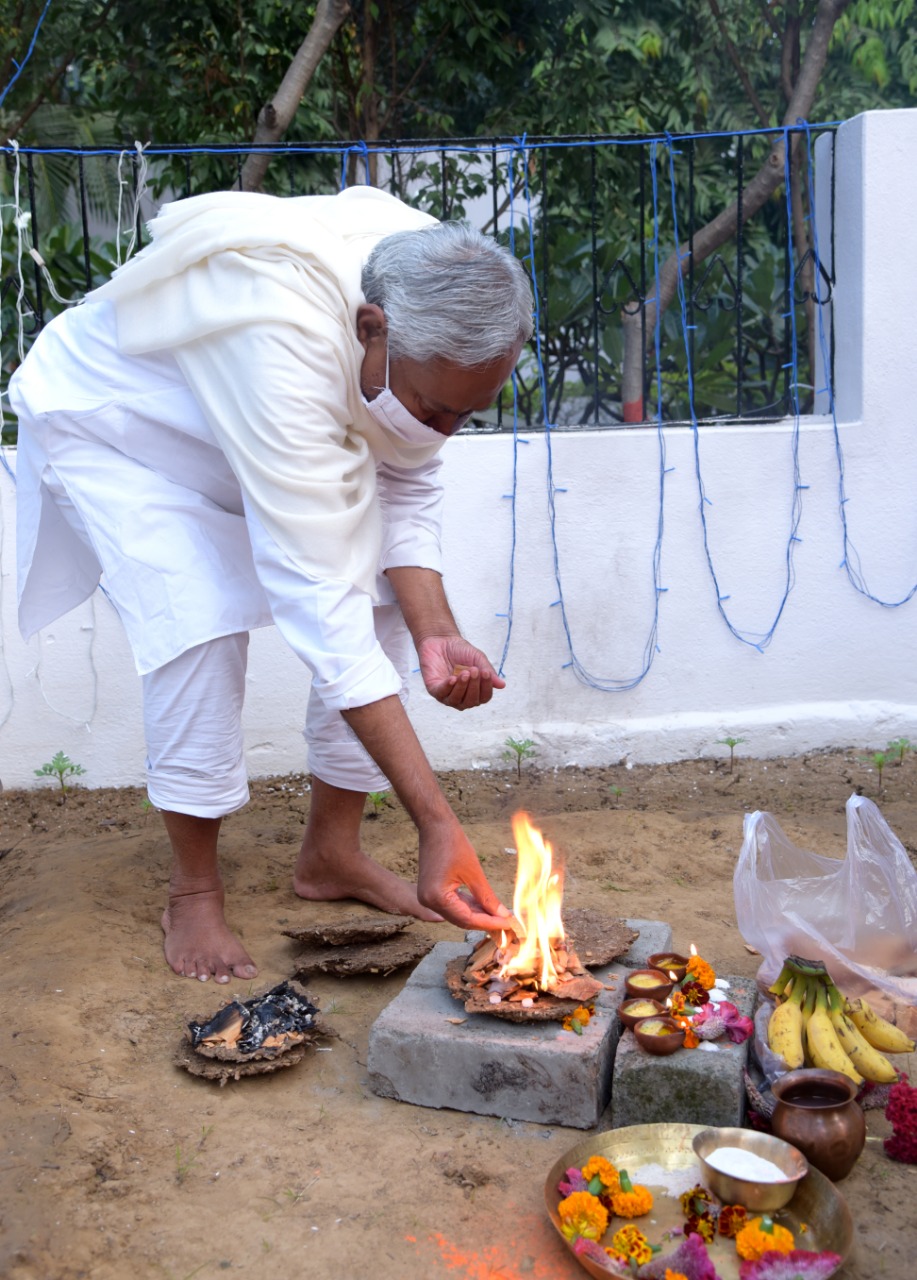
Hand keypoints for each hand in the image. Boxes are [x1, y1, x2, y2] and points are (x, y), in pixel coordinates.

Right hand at [416, 818, 510, 932]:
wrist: (435, 825)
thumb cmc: (453, 844)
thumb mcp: (474, 873)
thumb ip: (487, 897)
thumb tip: (502, 915)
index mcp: (436, 898)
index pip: (467, 919)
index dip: (489, 923)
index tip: (508, 924)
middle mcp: (428, 902)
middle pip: (461, 920)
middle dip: (485, 921)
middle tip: (506, 923)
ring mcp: (428, 897)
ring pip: (458, 914)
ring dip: (478, 914)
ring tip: (499, 916)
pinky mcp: (432, 892)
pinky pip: (453, 905)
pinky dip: (468, 906)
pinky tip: (485, 907)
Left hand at [417, 636, 506, 710]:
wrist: (442, 640)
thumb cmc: (461, 651)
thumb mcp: (478, 659)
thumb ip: (489, 672)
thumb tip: (502, 685)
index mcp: (475, 691)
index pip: (484, 697)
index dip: (487, 688)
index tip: (485, 673)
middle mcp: (462, 697)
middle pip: (471, 702)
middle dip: (474, 687)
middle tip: (475, 670)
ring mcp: (447, 695)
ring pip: (457, 701)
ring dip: (462, 687)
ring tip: (464, 673)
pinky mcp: (434, 689)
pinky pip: (442, 694)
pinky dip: (448, 687)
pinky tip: (453, 678)